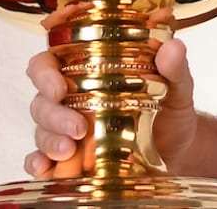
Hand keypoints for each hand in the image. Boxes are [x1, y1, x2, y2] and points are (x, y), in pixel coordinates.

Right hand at [22, 13, 198, 179]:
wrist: (178, 152)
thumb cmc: (169, 111)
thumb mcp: (176, 88)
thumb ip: (174, 68)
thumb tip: (173, 48)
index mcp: (84, 72)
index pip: (47, 64)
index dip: (44, 73)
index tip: (58, 87)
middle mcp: (69, 100)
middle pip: (42, 101)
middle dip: (53, 114)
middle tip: (76, 127)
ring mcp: (66, 131)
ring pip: (42, 130)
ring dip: (50, 140)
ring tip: (68, 149)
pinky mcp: (69, 160)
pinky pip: (42, 160)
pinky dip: (38, 164)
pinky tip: (45, 169)